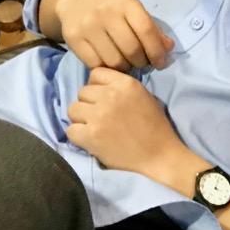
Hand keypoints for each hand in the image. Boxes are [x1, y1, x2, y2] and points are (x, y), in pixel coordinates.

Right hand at [48, 0, 173, 70]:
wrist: (75, 2)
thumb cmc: (111, 9)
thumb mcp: (133, 11)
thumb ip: (152, 29)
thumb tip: (168, 48)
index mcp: (125, 2)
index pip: (146, 31)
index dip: (156, 51)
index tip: (160, 63)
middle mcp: (106, 12)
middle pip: (131, 49)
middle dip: (141, 62)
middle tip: (141, 63)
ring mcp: (88, 26)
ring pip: (115, 61)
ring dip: (125, 68)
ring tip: (126, 62)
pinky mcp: (74, 39)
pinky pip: (97, 65)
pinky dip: (107, 69)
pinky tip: (110, 63)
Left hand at [66, 67, 187, 179]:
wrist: (159, 155)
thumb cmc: (154, 126)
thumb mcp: (142, 95)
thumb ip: (120, 87)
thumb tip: (98, 87)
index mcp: (125, 83)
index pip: (95, 73)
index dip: (97, 86)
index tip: (103, 99)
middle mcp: (109, 95)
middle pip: (82, 92)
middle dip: (89, 104)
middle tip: (100, 117)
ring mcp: (98, 115)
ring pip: (72, 109)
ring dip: (81, 119)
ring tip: (94, 128)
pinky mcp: (90, 136)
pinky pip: (70, 130)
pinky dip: (78, 136)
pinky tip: (91, 140)